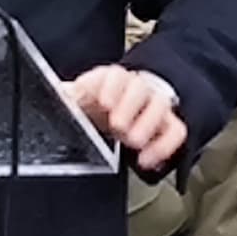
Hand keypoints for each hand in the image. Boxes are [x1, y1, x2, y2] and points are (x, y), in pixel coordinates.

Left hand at [63, 64, 185, 174]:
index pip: (114, 75)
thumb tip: (60, 95)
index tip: (103, 104)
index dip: (110, 87)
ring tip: (133, 142)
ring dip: (147, 124)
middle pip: (139, 87)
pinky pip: (176, 132)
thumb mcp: (76, 103)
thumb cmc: (94, 108)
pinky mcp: (168, 125)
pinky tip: (146, 160)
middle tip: (117, 126)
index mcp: (110, 80)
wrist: (114, 115)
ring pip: (160, 105)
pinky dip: (163, 147)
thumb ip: (68, 99)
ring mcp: (153, 106)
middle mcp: (135, 89)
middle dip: (129, 106)